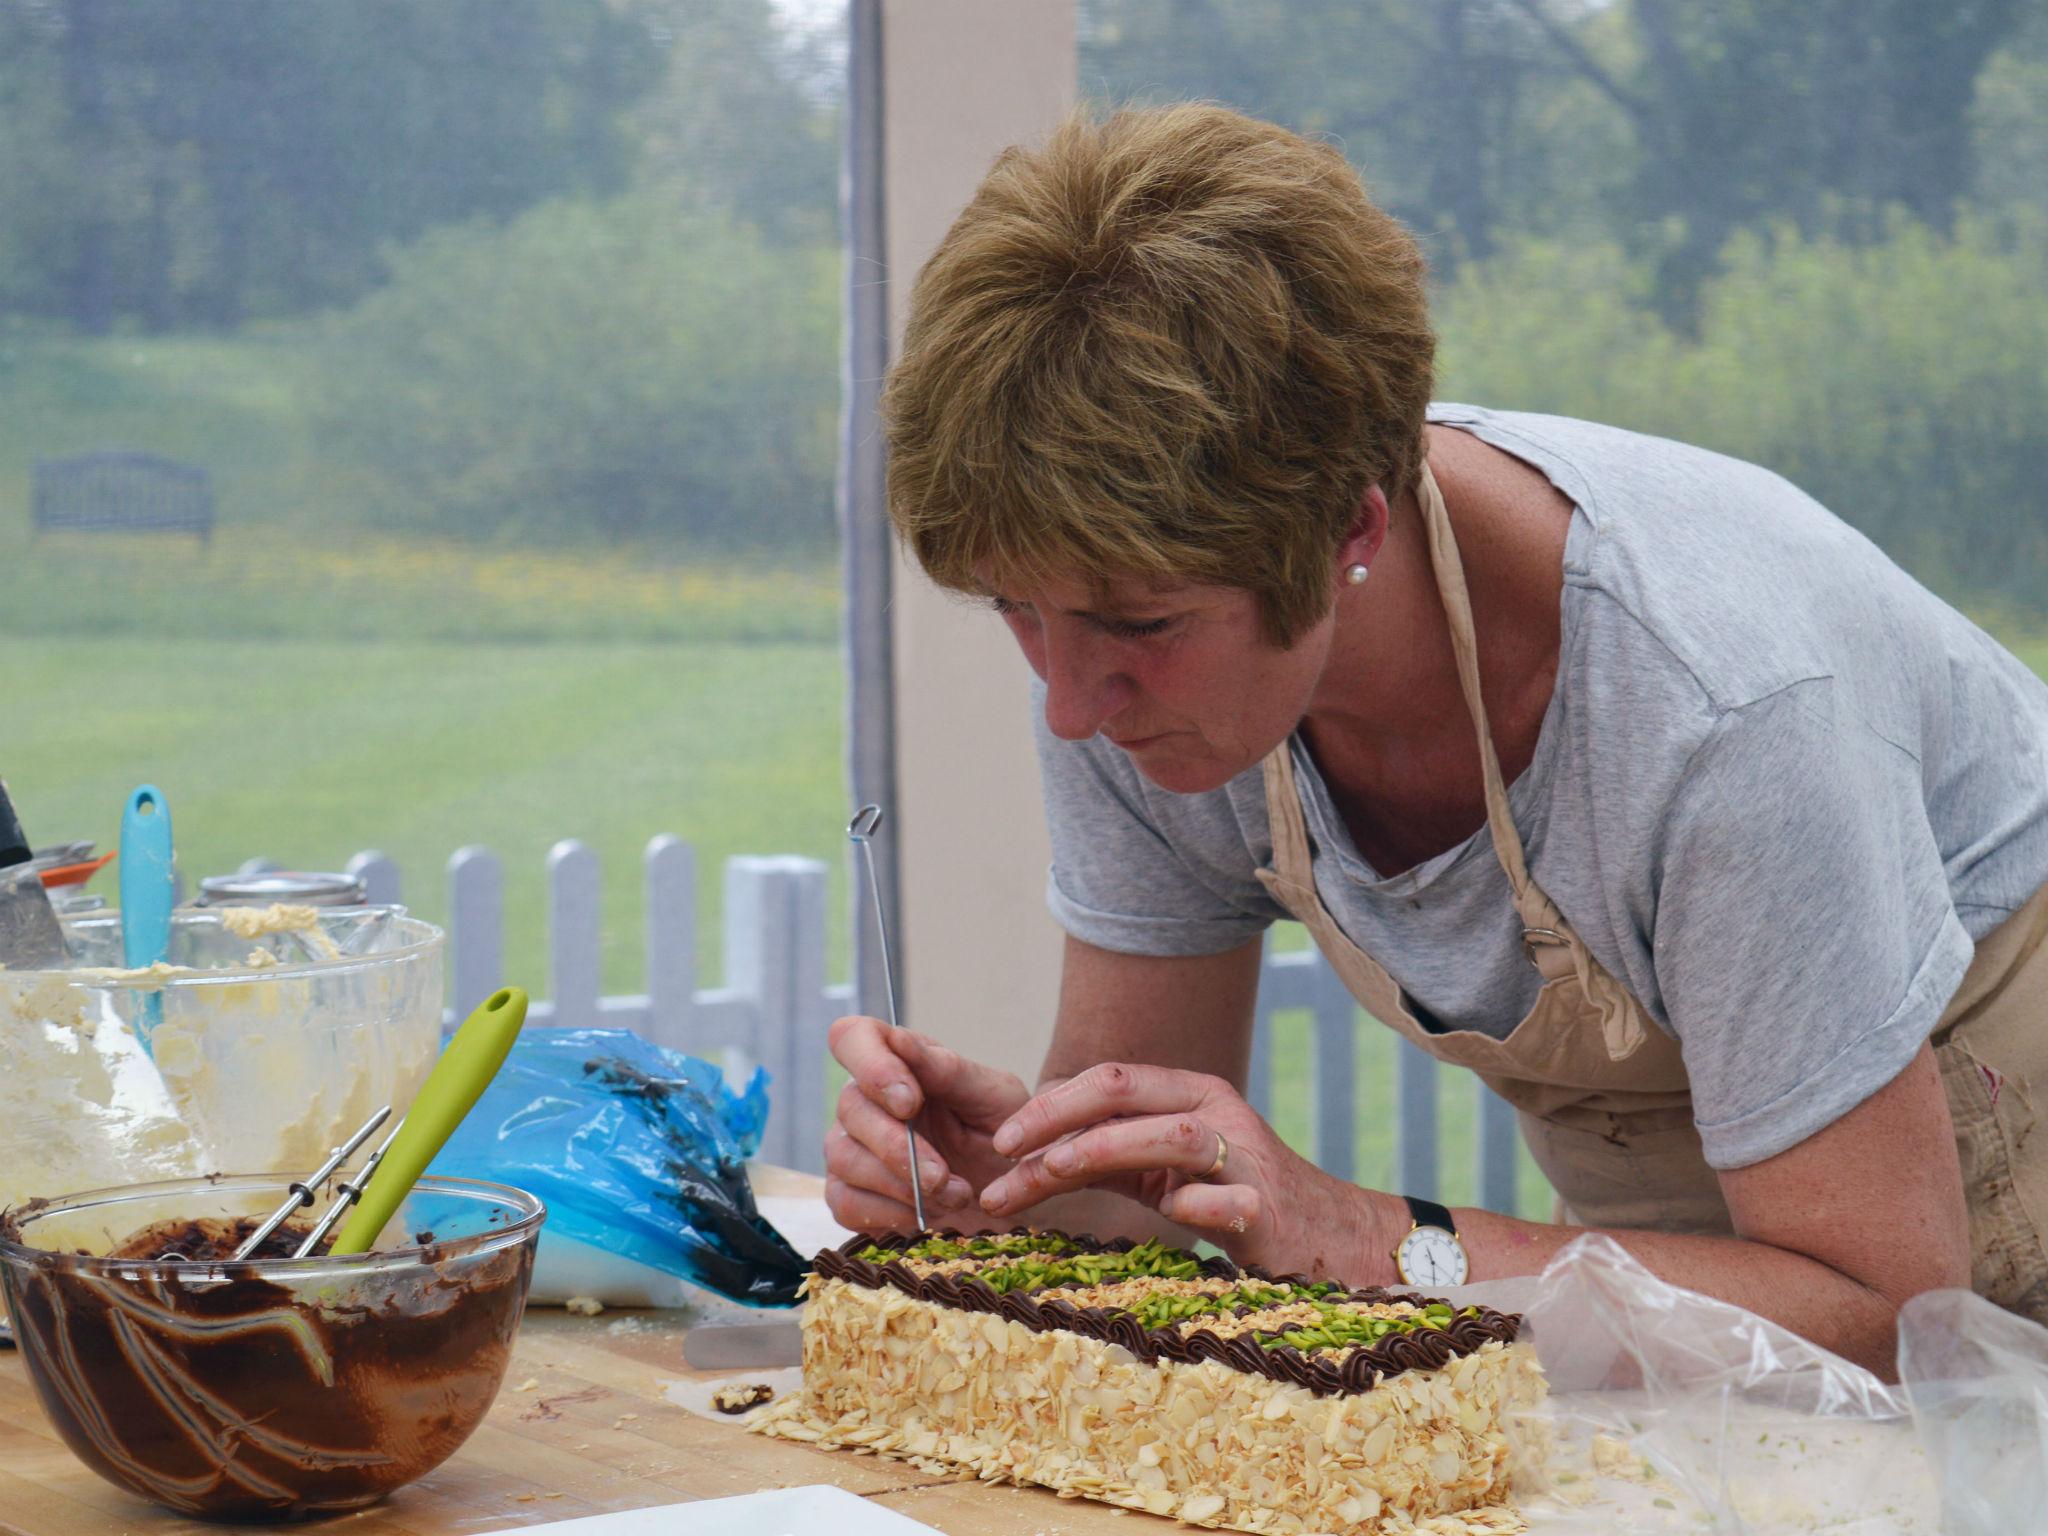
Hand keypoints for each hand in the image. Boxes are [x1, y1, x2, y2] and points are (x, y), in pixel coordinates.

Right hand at [824, 1015, 1030, 1233]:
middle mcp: (867, 1101)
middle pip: (850, 1107)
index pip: (852, 1038)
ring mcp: (851, 1148)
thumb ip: (947, 1070)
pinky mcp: (849, 1196)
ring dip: (902, 1184)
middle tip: (943, 1175)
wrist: (1018, 1202)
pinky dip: (891, 1214)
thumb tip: (900, 1039)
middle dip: (899, 1146)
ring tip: (955, 1195)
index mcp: (901, 1062)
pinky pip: (846, 1204)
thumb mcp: (996, 1098)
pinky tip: (928, 1215)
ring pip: (844, 1157)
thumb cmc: (1008, 1137)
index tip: (909, 1102)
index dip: (872, 1066)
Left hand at [977, 1062, 1403, 1281]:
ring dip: (1100, 1149)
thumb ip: (1106, 1157)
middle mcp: (1214, 1109)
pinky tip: (1168, 1217)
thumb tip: (1022, 1161)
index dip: (1047, 1102)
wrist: (1326, 1240)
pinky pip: (1226, 1201)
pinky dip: (1195, 1207)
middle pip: (1123, 1088)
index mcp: (1186, 1093)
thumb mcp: (1160, 1172)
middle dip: (1055, 1115)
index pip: (1106, 1078)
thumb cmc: (1230, 1203)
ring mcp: (1242, 1155)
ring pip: (1168, 1133)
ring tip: (1047, 1174)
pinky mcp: (1266, 1207)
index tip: (999, 1138)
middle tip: (1003, 1151)